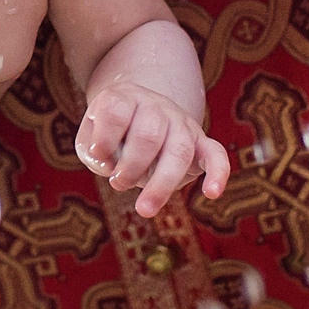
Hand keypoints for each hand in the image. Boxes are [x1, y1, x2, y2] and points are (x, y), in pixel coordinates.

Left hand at [76, 81, 229, 217]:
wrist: (142, 114)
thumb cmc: (112, 134)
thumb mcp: (90, 137)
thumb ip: (92, 151)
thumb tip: (110, 166)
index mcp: (125, 98)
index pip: (116, 111)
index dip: (104, 138)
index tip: (99, 155)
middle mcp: (156, 106)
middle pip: (148, 135)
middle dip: (130, 167)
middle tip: (118, 183)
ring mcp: (181, 123)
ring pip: (179, 150)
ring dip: (159, 184)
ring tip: (143, 209)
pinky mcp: (200, 141)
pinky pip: (216, 154)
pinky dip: (218, 173)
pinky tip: (212, 194)